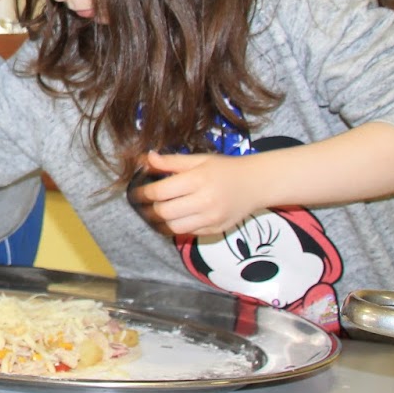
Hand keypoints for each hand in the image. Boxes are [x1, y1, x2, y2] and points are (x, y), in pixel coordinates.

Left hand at [129, 151, 266, 235]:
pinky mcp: (215, 229)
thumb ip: (171, 162)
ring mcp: (211, 218)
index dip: (144, 193)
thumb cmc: (225, 168)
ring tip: (157, 212)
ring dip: (161, 221)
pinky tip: (174, 218)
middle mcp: (205, 201)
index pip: (161, 192)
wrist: (256, 183)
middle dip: (150, 209)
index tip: (137, 192)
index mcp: (199, 180)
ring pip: (174, 227)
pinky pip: (189, 233)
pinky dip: (177, 227)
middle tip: (146, 203)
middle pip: (165, 212)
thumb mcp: (198, 160)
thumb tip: (146, 159)